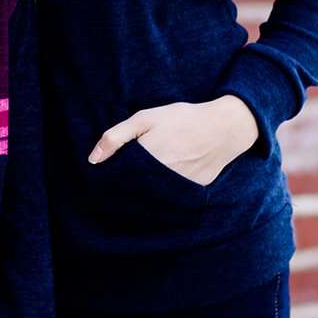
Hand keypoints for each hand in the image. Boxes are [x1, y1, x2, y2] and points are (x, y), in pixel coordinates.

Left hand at [87, 96, 258, 186]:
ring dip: (142, 193)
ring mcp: (178, 188)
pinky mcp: (192, 193)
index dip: (110, 179)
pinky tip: (161, 183)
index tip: (104, 178)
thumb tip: (93, 160)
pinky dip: (163, 194)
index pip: (119, 180)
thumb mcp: (146, 118)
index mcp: (147, 160)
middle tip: (124, 178)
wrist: (224, 127)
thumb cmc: (182, 119)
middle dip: (125, 188)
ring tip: (141, 182)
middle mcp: (162, 178)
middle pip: (133, 191)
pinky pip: (170, 199)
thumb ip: (116, 137)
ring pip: (151, 198)